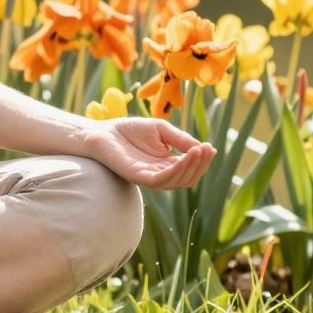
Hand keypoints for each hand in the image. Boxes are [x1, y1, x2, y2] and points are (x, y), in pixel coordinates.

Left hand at [82, 116, 213, 190]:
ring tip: (197, 151)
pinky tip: (182, 157)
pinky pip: (159, 181)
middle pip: (187, 178)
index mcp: (166, 165)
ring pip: (176, 182)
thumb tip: (202, 148)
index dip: (202, 161)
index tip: (210, 147)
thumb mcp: (162, 130)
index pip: (190, 170)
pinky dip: (174, 171)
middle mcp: (159, 174)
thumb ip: (180, 139)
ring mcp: (148, 177)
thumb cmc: (130, 130)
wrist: (102, 130)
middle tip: (206, 149)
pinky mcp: (137, 177)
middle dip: (199, 165)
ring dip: (190, 167)